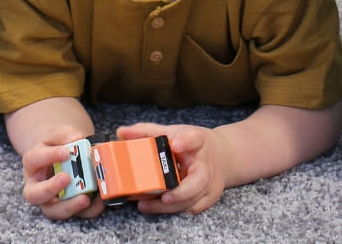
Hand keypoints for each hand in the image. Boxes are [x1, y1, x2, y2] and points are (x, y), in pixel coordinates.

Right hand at [21, 130, 104, 221]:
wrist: (61, 155)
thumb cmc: (56, 145)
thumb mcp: (57, 135)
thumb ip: (65, 134)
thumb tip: (76, 137)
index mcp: (32, 164)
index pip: (33, 160)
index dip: (49, 156)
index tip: (66, 152)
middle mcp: (37, 186)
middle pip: (34, 194)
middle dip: (50, 188)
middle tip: (66, 178)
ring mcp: (51, 200)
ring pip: (53, 211)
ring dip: (69, 206)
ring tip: (85, 198)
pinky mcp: (68, 208)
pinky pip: (76, 214)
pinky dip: (89, 209)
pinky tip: (98, 200)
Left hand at [116, 122, 231, 214]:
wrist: (220, 156)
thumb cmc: (191, 144)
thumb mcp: (172, 132)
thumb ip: (146, 132)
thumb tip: (121, 132)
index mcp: (197, 142)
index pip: (194, 139)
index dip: (186, 142)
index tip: (176, 144)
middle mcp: (206, 164)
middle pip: (198, 181)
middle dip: (180, 192)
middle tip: (162, 197)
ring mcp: (209, 184)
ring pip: (192, 200)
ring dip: (169, 205)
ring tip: (145, 204)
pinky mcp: (208, 198)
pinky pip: (191, 208)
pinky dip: (173, 209)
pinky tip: (155, 206)